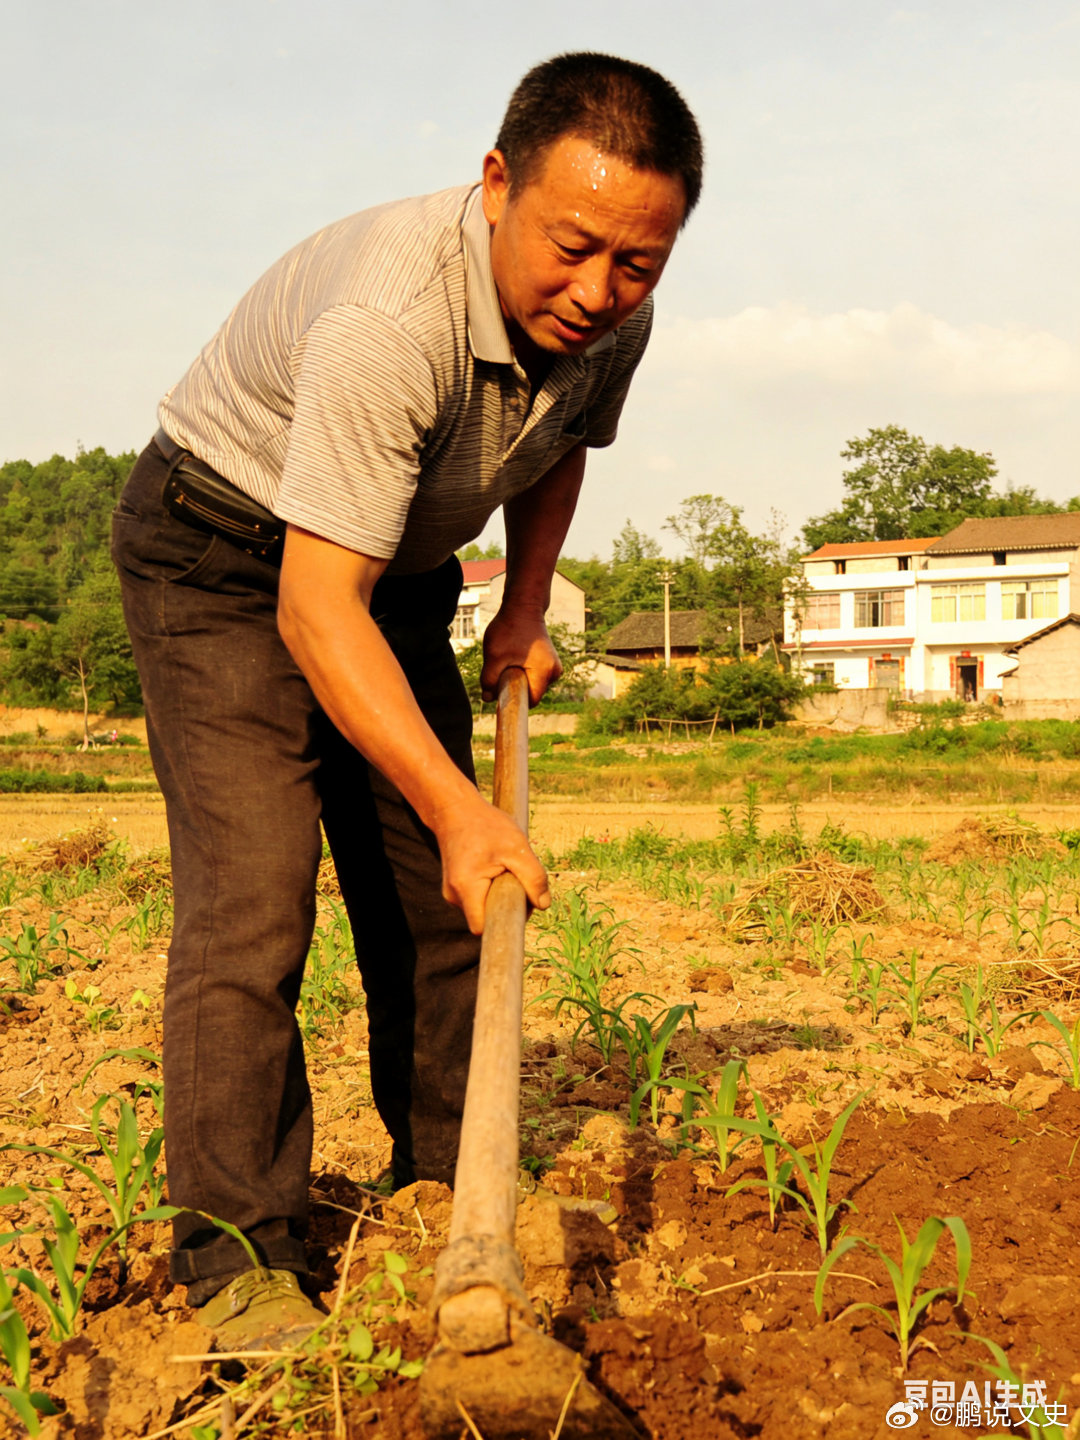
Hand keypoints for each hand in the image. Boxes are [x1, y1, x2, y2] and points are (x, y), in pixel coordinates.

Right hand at [433, 792, 549, 933]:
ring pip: (484, 908)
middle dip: (508, 905)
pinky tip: (496, 868)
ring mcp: (452, 893)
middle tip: (519, 879)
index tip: (520, 910)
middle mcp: (453, 895)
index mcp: (466, 887)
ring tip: (505, 868)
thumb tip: (544, 904)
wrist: (454, 810)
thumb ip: (534, 877)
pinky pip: (480, 899)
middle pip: (486, 918)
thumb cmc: (485, 825)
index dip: (504, 924)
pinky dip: (493, 889)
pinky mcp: (457, 888)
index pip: (483, 927)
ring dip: (500, 895)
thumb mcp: (516, 847)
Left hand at [480, 609, 561, 704]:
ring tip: (509, 659)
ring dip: (517, 678)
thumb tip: (488, 699)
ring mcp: (554, 667)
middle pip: (531, 692)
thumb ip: (489, 680)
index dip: (514, 700)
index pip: (530, 701)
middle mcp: (555, 672)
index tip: (499, 694)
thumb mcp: (494, 656)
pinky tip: (515, 656)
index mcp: (545, 672)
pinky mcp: (550, 662)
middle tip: (501, 669)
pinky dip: (522, 671)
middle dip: (514, 686)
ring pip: (532, 684)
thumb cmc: (509, 628)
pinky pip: (534, 675)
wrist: (523, 607)